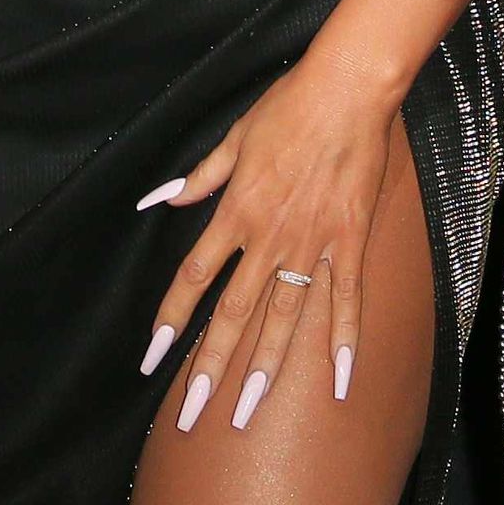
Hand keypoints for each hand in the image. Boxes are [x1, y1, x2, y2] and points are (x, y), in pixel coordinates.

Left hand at [138, 55, 401, 431]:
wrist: (347, 91)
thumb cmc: (288, 107)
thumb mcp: (233, 139)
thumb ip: (200, 178)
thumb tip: (162, 199)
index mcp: (235, 212)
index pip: (193, 277)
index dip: (172, 319)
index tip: (153, 356)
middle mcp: (269, 237)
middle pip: (233, 314)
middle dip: (210, 367)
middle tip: (192, 414)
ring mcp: (312, 244)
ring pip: (284, 319)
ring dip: (265, 369)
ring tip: (248, 413)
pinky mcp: (350, 241)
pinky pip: (345, 300)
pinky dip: (342, 340)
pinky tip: (338, 381)